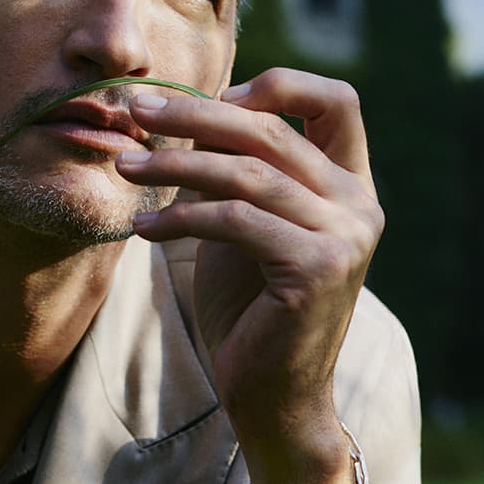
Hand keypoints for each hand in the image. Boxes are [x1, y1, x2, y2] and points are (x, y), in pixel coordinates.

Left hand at [118, 69, 380, 483]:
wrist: (273, 398)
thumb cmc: (253, 312)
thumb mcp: (246, 225)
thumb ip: (239, 171)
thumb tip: (187, 110)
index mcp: (352, 187)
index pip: (337, 101)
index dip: (276, 85)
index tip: (213, 97)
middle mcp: (359, 205)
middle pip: (272, 129)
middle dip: (195, 113)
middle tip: (136, 109)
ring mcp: (344, 237)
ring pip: (248, 172)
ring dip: (174, 164)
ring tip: (123, 165)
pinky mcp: (315, 268)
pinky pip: (235, 221)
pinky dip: (180, 219)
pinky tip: (142, 229)